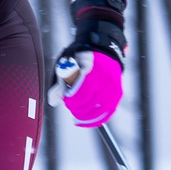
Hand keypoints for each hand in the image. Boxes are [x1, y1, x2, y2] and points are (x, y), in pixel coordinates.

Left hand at [53, 8, 125, 128]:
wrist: (103, 47)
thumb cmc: (80, 57)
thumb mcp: (66, 63)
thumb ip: (58, 83)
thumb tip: (52, 102)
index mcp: (89, 69)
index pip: (78, 93)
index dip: (70, 100)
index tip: (67, 99)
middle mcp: (103, 77)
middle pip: (88, 102)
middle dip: (77, 107)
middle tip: (71, 106)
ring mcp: (113, 85)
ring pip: (99, 109)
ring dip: (87, 116)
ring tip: (78, 117)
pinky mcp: (118, 92)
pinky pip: (109, 110)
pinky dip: (99, 118)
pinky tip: (90, 122)